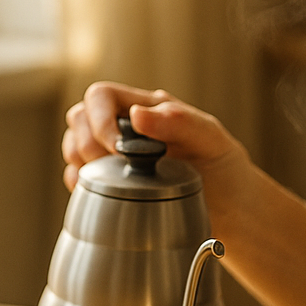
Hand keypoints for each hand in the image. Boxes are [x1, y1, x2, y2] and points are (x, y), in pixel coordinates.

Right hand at [60, 81, 245, 192]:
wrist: (231, 209)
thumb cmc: (223, 167)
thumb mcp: (211, 139)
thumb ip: (179, 121)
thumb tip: (137, 114)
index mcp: (147, 109)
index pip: (101, 96)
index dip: (99, 119)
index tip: (118, 150)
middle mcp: (126, 128)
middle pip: (79, 118)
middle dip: (86, 144)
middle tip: (114, 169)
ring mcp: (115, 155)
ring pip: (74, 146)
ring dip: (80, 163)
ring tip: (109, 181)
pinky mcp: (111, 184)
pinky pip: (78, 178)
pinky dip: (81, 186)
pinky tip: (103, 197)